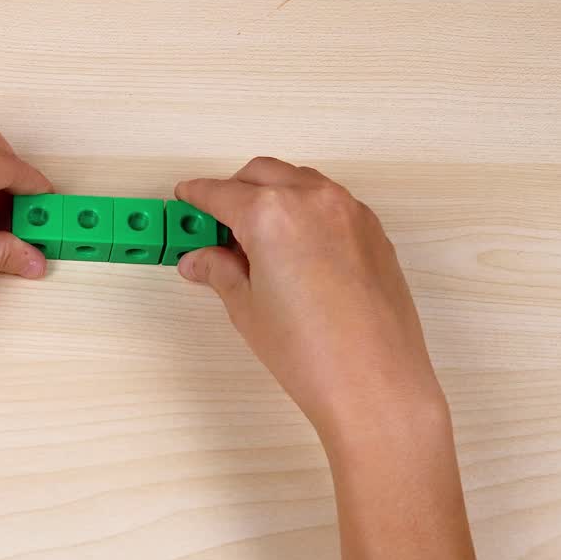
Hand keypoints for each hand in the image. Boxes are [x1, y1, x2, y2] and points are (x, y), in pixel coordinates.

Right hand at [175, 157, 444, 442]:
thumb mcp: (247, 309)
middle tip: (214, 226)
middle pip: (259, 174)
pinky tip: (292, 248)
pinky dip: (304, 210)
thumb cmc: (314, 353)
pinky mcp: (373, 231)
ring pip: (298, 182)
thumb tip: (202, 260)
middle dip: (232, 191)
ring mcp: (349, 212)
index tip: (186, 200)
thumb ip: (220, 271)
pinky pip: (329, 202)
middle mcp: (313, 200)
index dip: (196, 197)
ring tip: (253, 239)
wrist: (374, 385)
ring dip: (271, 195)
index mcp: (271, 214)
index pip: (220, 192)